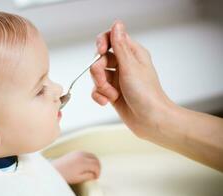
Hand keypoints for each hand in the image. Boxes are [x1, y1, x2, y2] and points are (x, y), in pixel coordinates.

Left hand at [51, 151, 100, 183]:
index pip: (96, 165)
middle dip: (98, 166)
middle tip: (96, 173)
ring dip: (94, 162)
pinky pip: (86, 153)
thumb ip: (88, 176)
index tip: (95, 177)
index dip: (98, 172)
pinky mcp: (75, 152)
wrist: (54, 169)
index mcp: (83, 162)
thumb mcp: (78, 178)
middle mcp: (82, 155)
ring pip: (92, 155)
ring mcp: (78, 152)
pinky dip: (89, 158)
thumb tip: (94, 174)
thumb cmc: (65, 175)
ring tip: (92, 170)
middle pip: (96, 158)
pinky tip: (87, 165)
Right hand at [90, 21, 174, 138]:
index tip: (100, 52)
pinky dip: (99, 96)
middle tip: (105, 82)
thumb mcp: (130, 67)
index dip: (102, 43)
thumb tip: (117, 24)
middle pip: (100, 59)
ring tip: (111, 95)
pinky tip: (107, 101)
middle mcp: (124, 64)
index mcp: (132, 54)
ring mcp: (117, 79)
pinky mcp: (112, 92)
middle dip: (98, 72)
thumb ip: (120, 46)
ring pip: (96, 75)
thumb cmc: (146, 94)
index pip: (112, 38)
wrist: (150, 120)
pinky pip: (97, 89)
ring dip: (100, 86)